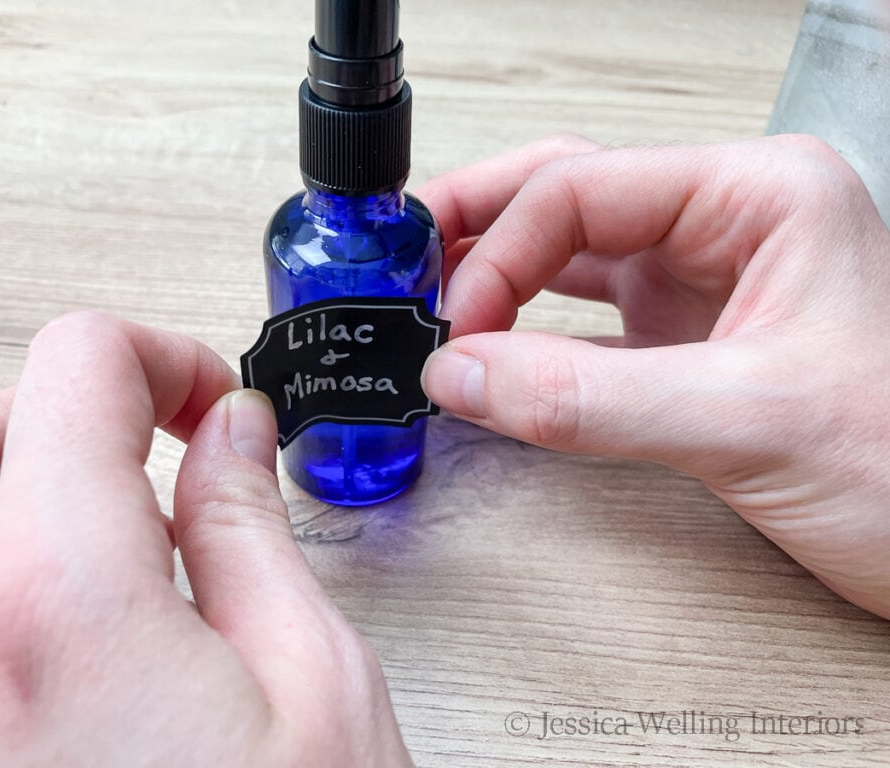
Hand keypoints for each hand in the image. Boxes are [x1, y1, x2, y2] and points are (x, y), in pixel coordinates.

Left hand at [0, 313, 411, 767]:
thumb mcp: (312, 674)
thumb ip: (248, 526)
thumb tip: (230, 431)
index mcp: (61, 601)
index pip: (65, 373)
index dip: (155, 354)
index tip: (215, 398)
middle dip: (42, 407)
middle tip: (145, 435)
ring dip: (28, 481)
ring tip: (149, 517)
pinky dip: (31, 561)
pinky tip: (136, 599)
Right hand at [419, 134, 889, 618]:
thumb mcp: (747, 421)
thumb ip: (590, 398)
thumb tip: (466, 373)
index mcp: (759, 198)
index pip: (584, 190)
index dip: (502, 253)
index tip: (458, 327)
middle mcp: (727, 229)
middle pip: (568, 198)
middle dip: (480, 227)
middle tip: (407, 261)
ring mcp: (704, 287)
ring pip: (569, 255)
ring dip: (495, 276)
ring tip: (430, 297)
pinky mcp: (687, 345)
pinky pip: (582, 324)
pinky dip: (526, 337)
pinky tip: (489, 351)